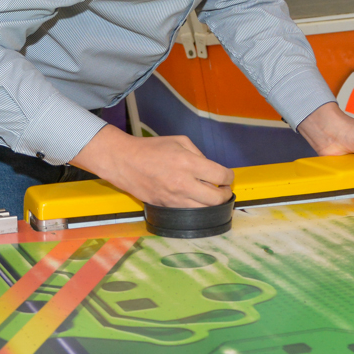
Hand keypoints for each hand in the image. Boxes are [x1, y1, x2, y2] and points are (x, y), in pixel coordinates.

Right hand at [70, 124, 232, 207]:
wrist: (125, 162)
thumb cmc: (151, 149)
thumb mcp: (180, 141)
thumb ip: (199, 154)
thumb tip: (211, 168)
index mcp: (188, 163)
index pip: (220, 176)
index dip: (229, 177)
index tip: (228, 176)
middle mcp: (183, 183)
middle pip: (216, 198)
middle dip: (226, 194)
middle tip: (225, 190)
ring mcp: (174, 198)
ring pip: (204, 210)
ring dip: (213, 204)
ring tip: (212, 196)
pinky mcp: (167, 207)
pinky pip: (189, 213)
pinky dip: (197, 208)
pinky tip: (197, 200)